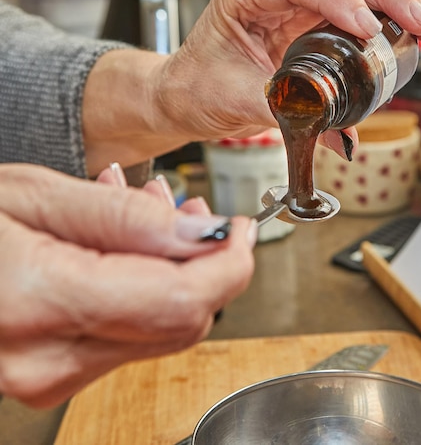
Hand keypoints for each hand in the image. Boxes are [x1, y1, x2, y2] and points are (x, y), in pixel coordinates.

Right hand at [0, 164, 255, 407]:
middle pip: (179, 322)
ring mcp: (48, 376)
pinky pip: (125, 335)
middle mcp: (48, 358)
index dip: (229, 264)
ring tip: (148, 212)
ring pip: (157, 330)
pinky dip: (141, 290)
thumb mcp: (32, 193)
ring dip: (171, 272)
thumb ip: (121, 217)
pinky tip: (121, 247)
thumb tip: (199, 232)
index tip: (239, 228)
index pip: (180, 301)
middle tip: (189, 207)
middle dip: (202, 264)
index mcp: (41, 301)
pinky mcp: (51, 375)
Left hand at [82, 0, 420, 172]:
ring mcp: (292, 2)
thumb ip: (286, 113)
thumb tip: (341, 135)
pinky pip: (351, 12)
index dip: (338, 0)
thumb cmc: (194, 86)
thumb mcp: (233, 98)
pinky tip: (408, 33)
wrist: (185, 95)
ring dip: (393, 3)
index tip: (366, 28)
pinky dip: (383, 22)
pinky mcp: (307, 22)